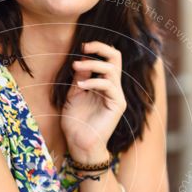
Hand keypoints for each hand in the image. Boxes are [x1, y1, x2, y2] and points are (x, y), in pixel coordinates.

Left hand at [61, 40, 126, 160]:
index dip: (96, 49)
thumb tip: (80, 59)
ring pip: (112, 69)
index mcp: (103, 84)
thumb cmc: (75, 123)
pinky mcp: (117, 105)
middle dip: (100, 48)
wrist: (80, 144)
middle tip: (83, 47)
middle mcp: (112, 88)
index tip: (80, 47)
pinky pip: (109, 85)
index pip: (107, 59)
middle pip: (116, 57)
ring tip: (76, 66)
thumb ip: (79, 78)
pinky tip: (80, 86)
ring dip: (92, 64)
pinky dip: (93, 82)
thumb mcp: (73, 95)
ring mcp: (117, 96)